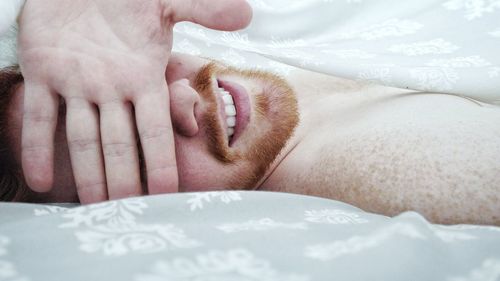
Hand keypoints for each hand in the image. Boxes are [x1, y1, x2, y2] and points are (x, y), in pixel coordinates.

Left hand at [18, 0, 251, 202]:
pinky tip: (39, 179)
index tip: (165, 192)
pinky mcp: (42, 72)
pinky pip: (40, 116)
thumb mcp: (166, 0)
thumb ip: (204, 9)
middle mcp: (110, 89)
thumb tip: (248, 13)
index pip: (154, 127)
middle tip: (126, 211)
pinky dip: (37, 146)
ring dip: (86, 172)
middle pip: (119, 142)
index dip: (159, 160)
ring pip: (82, 137)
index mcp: (141, 76)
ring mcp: (75, 83)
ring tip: (92, 206)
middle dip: (122, 177)